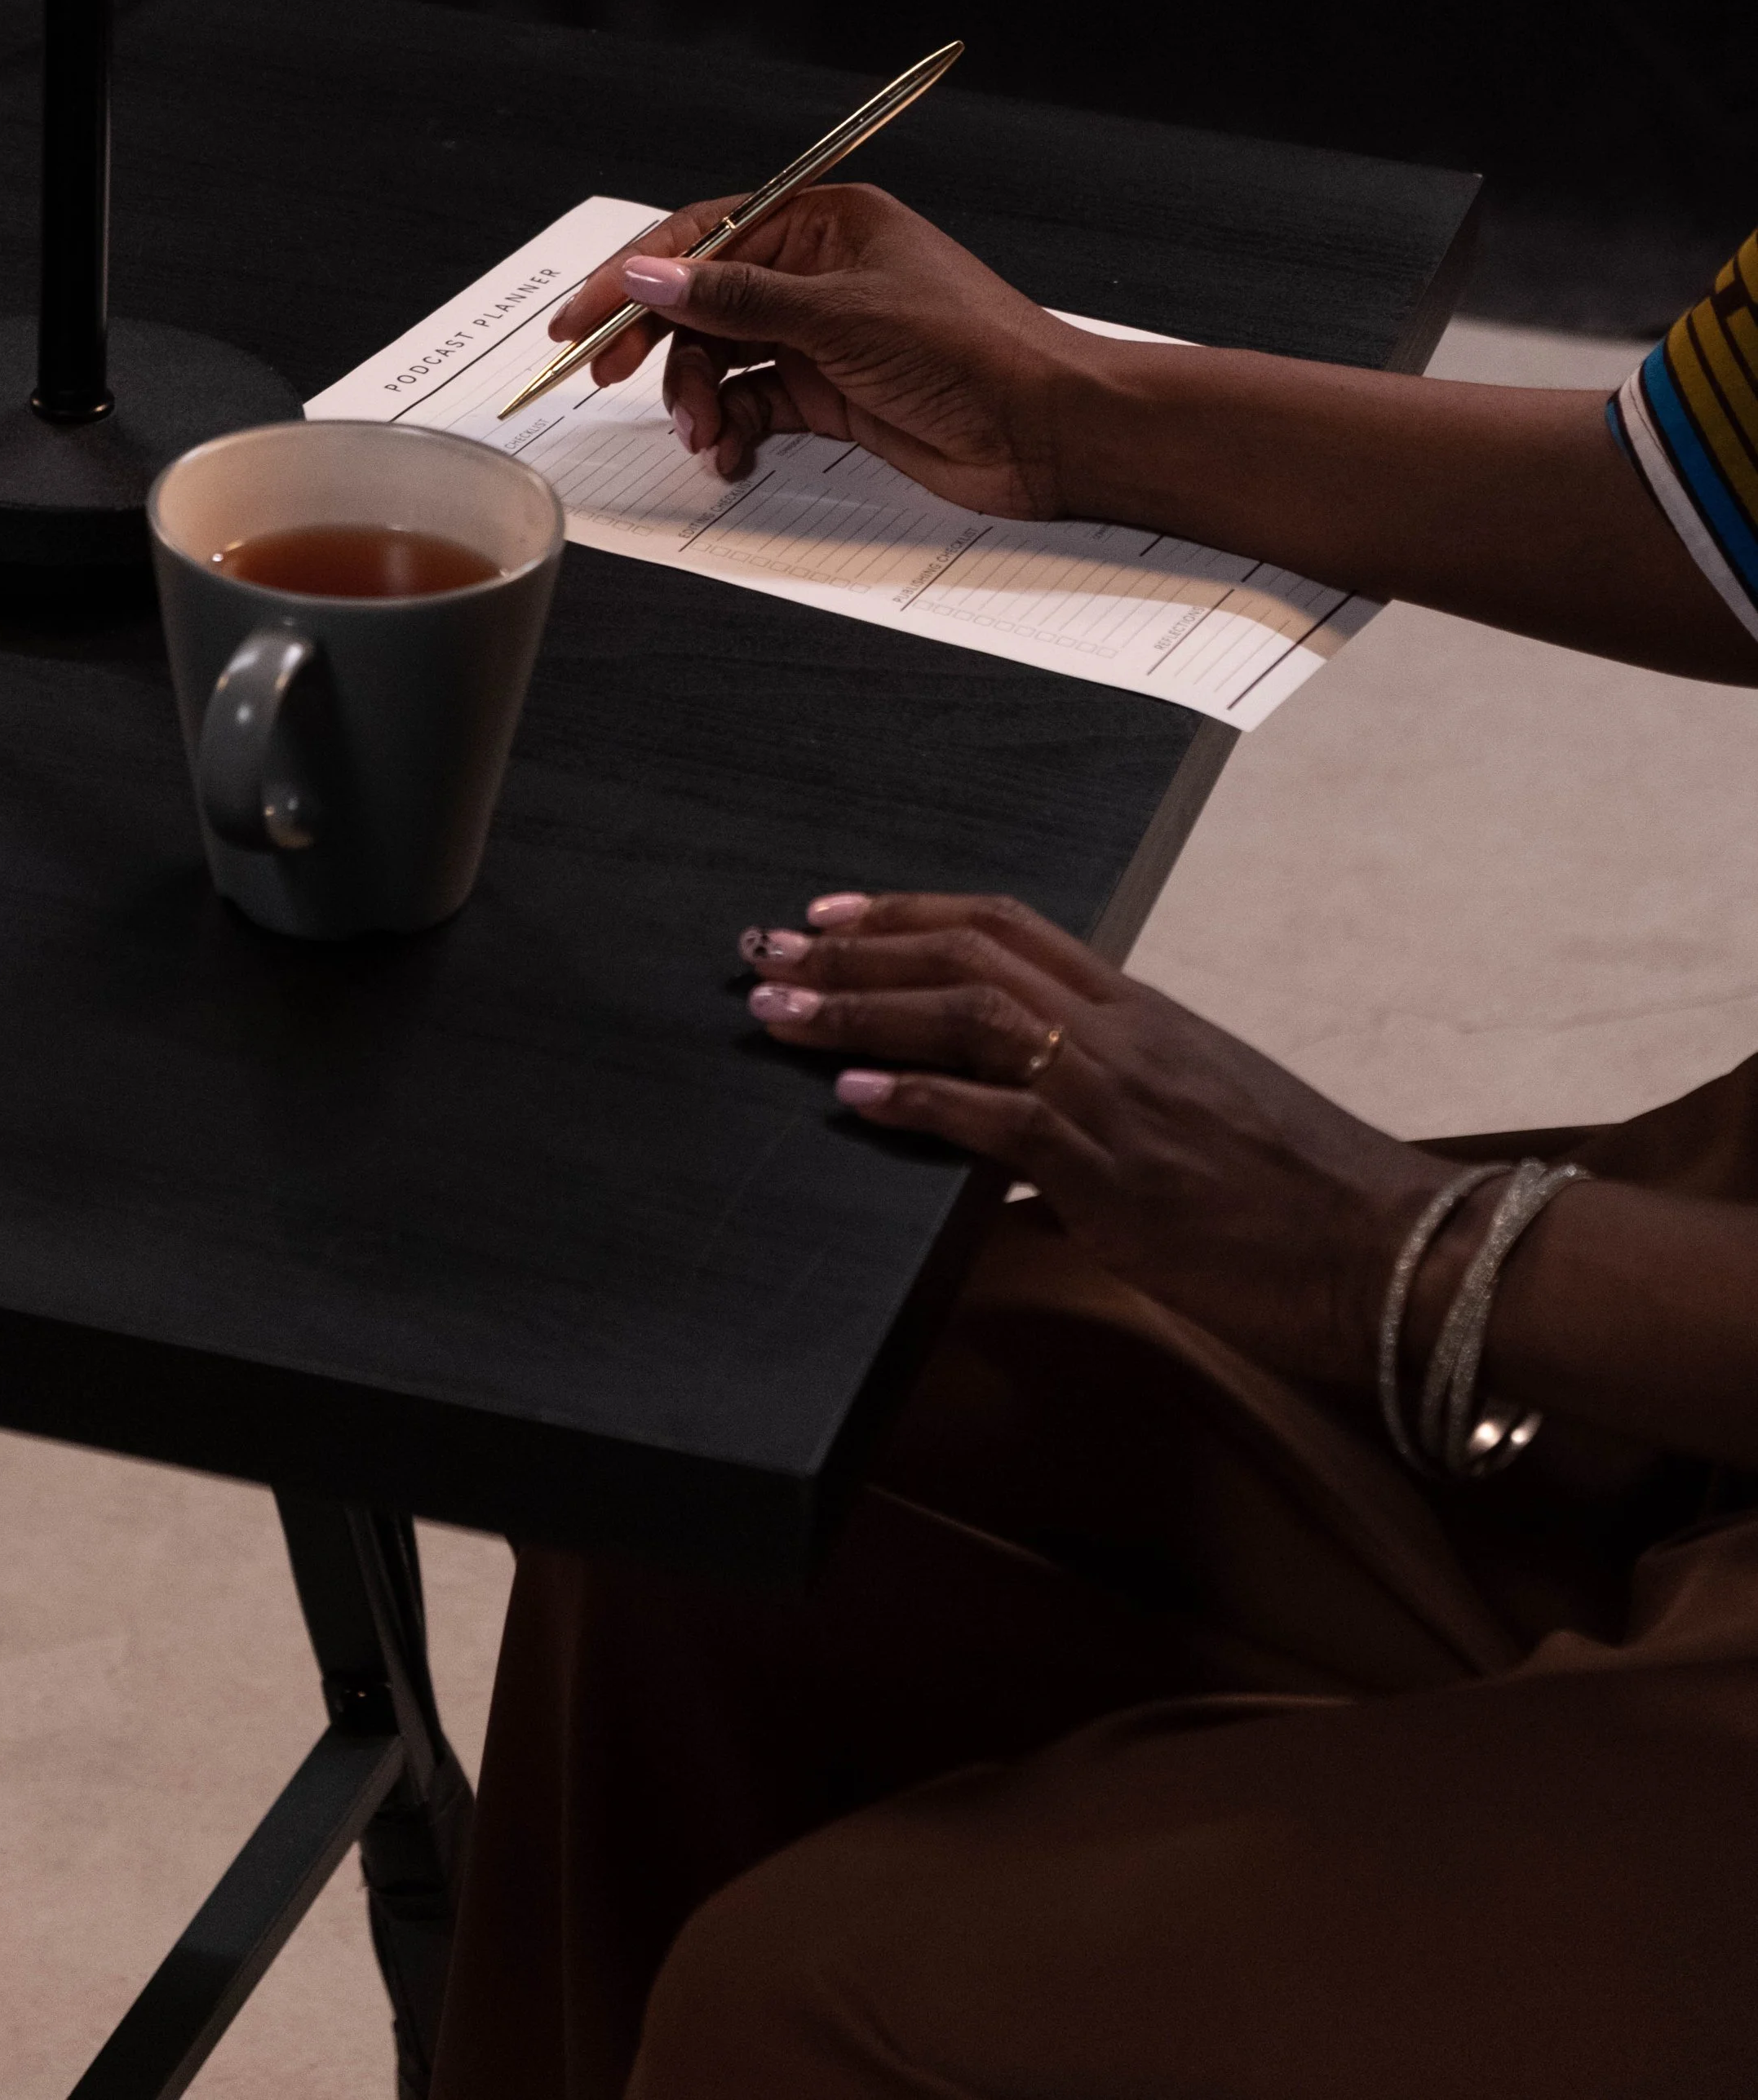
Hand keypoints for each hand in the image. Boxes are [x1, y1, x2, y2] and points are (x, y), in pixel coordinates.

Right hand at [545, 185, 1092, 516]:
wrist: (1047, 430)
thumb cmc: (975, 351)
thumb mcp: (839, 316)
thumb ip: (734, 300)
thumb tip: (650, 276)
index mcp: (823, 222)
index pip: (702, 236)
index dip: (633, 276)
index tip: (579, 320)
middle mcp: (816, 273)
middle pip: (701, 301)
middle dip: (656, 345)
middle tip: (608, 379)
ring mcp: (821, 336)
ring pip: (721, 360)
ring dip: (698, 398)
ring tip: (706, 433)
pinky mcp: (830, 394)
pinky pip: (753, 405)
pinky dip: (732, 430)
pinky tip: (731, 454)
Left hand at [739, 889, 1452, 1389]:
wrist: (1393, 1250)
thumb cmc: (1306, 1199)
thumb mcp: (1203, 1126)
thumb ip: (1113, 1119)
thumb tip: (1026, 1165)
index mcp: (1146, 1010)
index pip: (1011, 925)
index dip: (913, 912)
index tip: (837, 913)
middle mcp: (1125, 1032)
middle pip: (970, 951)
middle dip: (860, 947)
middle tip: (769, 948)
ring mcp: (1118, 1096)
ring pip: (966, 1015)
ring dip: (859, 1010)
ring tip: (779, 1010)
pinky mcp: (1115, 1171)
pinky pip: (994, 1119)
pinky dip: (914, 1102)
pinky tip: (852, 1099)